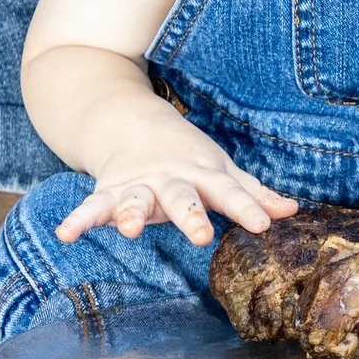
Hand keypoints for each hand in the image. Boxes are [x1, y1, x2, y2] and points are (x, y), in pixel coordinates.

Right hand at [58, 131, 293, 246]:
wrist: (131, 122)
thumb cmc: (188, 156)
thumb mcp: (221, 171)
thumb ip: (253, 193)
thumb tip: (292, 211)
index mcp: (203, 176)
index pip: (229, 193)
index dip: (247, 208)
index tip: (263, 225)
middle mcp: (170, 181)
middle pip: (181, 199)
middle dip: (189, 216)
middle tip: (200, 236)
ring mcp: (137, 186)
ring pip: (134, 200)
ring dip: (130, 214)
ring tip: (127, 230)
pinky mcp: (108, 192)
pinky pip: (92, 207)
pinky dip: (78, 220)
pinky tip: (65, 235)